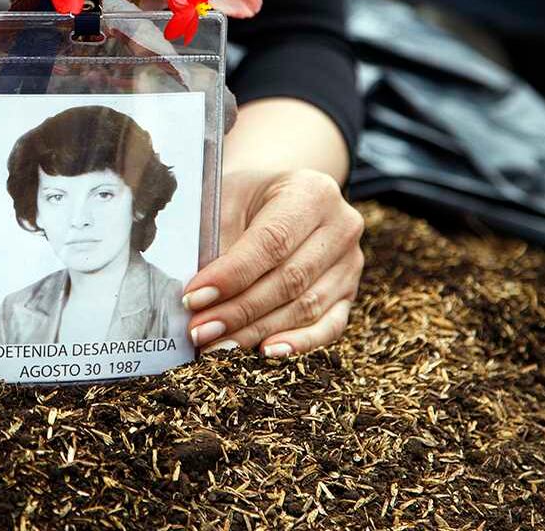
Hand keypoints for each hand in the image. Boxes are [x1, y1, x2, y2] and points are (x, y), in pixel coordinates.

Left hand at [183, 169, 363, 356]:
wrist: (281, 197)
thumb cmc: (248, 198)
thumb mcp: (228, 199)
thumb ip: (218, 240)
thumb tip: (199, 296)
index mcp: (312, 192)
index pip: (271, 242)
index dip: (231, 275)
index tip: (194, 298)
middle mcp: (341, 226)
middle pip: (289, 280)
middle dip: (238, 311)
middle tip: (199, 330)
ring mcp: (351, 262)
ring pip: (306, 307)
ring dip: (257, 331)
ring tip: (216, 346)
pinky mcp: (350, 292)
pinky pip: (329, 325)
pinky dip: (298, 342)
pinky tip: (265, 351)